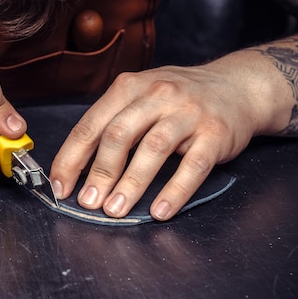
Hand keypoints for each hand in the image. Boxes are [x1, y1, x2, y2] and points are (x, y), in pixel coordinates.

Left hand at [49, 52, 291, 219]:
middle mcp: (157, 95)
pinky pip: (193, 166)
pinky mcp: (216, 133)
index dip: (71, 158)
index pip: (91, 125)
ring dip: (131, 184)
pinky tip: (159, 211)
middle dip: (99, 172)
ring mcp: (188, 113)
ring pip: (154, 149)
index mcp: (130, 87)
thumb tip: (79, 169)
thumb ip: (112, 124)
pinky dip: (174, 191)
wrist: (237, 87)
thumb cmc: (178, 100)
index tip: (60, 186)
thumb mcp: (140, 98)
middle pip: (119, 135)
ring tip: (115, 210)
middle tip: (88, 202)